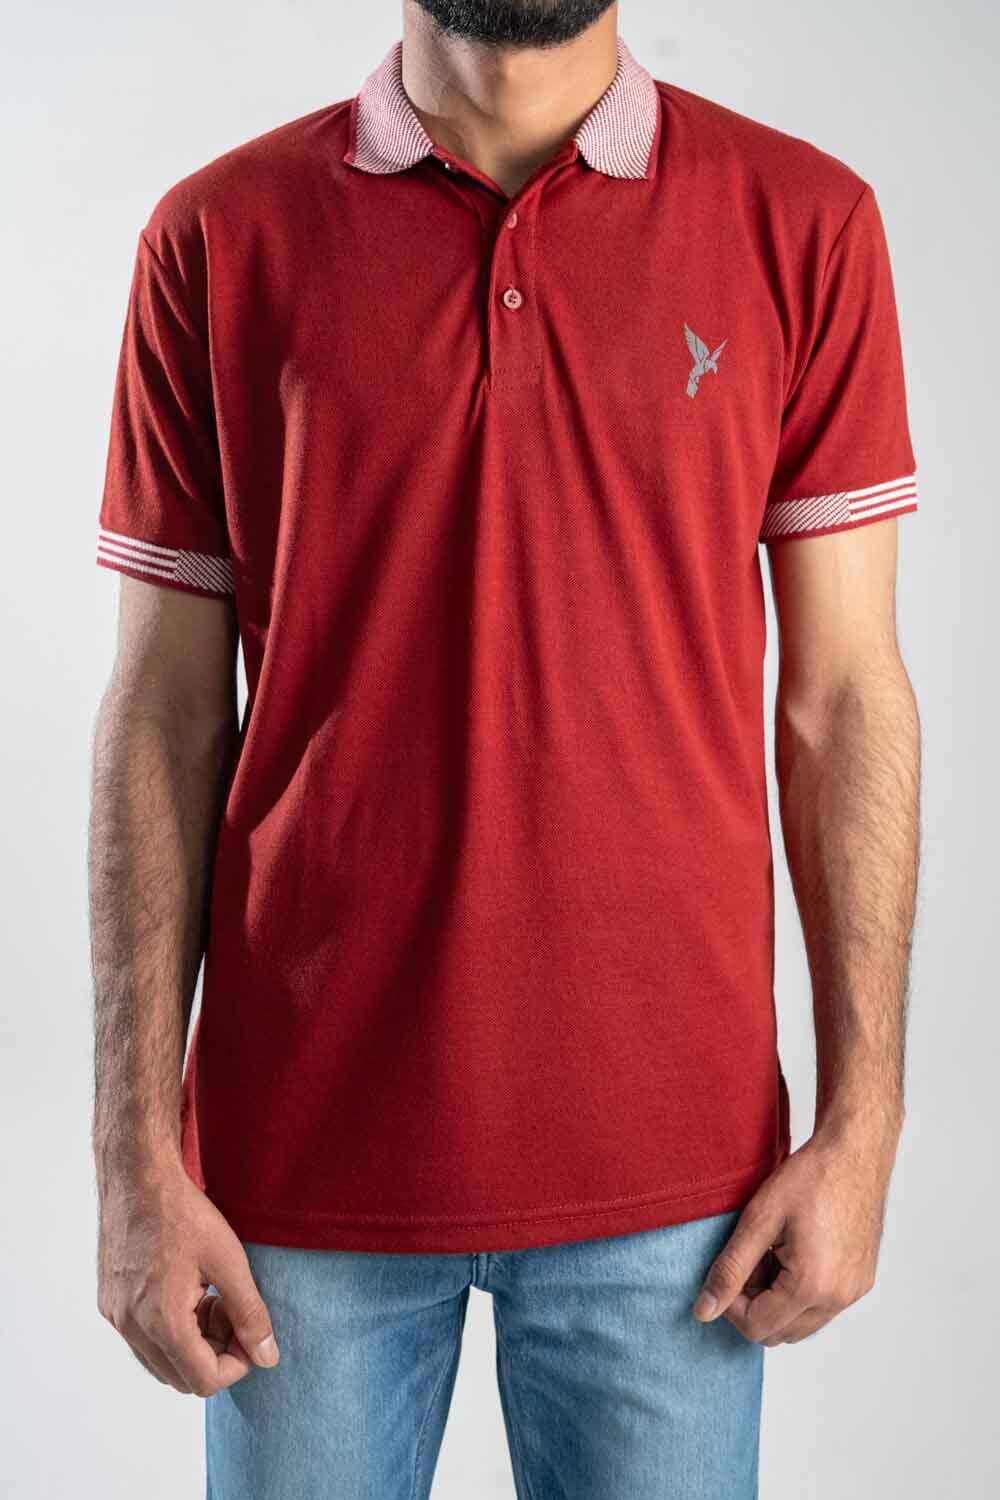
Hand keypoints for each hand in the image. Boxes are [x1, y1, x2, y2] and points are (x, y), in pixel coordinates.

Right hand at [97, 1158, 278, 1394]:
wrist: (138, 1177)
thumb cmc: (182, 1213)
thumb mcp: (229, 1261)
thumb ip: (250, 1313)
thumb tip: (267, 1356)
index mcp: (161, 1321)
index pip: (203, 1380)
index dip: (236, 1365)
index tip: (251, 1334)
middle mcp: (131, 1327)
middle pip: (181, 1376)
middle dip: (215, 1354)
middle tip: (233, 1313)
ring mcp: (116, 1316)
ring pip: (161, 1359)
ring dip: (194, 1343)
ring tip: (213, 1298)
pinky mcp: (111, 1302)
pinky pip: (143, 1338)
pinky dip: (172, 1329)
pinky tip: (190, 1290)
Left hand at [692, 1121, 898, 1345]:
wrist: (855, 1153)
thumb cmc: (810, 1178)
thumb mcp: (759, 1219)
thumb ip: (730, 1269)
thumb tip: (704, 1311)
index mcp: (811, 1285)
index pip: (757, 1327)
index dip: (731, 1305)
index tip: (727, 1270)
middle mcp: (838, 1299)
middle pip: (779, 1334)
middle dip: (754, 1305)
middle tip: (748, 1261)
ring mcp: (854, 1292)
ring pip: (801, 1326)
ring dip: (777, 1303)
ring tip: (770, 1255)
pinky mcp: (862, 1282)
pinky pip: (823, 1308)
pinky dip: (800, 1294)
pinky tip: (793, 1253)